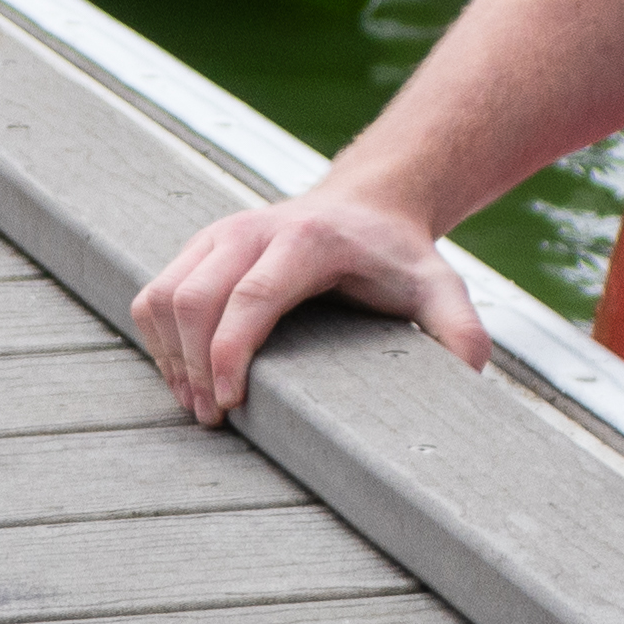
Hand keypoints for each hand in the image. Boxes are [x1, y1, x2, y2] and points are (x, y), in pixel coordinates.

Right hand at [130, 187, 487, 426]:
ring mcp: (219, 235)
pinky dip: (158, 339)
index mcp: (304, 241)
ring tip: (196, 403)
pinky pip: (154, 294)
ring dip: (170, 357)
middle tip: (213, 419)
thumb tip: (469, 377)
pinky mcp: (200, 246)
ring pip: (164, 296)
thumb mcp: (439, 287)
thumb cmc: (398, 256)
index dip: (229, 355)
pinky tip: (184, 374)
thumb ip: (459, 330)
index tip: (231, 406)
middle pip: (194, 300)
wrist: (368, 204)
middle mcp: (251, 230)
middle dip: (193, 367)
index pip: (248, 299)